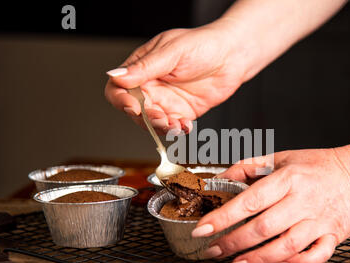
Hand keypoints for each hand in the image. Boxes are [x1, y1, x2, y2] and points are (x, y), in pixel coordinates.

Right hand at [105, 20, 246, 133]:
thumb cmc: (203, 44)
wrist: (233, 56)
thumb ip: (145, 67)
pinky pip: (174, 127)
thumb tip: (116, 76)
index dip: (121, 100)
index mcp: (142, 69)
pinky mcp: (183, 112)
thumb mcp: (171, 51)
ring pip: (153, 123)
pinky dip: (177, 130)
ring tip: (175, 124)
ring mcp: (167, 101)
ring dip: (161, 128)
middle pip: (135, 111)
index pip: (118, 88)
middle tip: (160, 117)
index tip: (134, 107)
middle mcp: (151, 87)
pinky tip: (186, 126)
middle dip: (145, 118)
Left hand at [193, 146, 349, 262]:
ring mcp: (320, 221)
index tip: (202, 228)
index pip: (249, 201)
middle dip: (233, 243)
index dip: (223, 217)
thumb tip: (220, 180)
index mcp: (288, 179)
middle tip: (213, 250)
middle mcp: (303, 201)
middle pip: (263, 228)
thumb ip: (249, 167)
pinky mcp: (333, 236)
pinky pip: (314, 258)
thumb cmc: (319, 165)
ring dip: (257, 260)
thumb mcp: (282, 157)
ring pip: (285, 247)